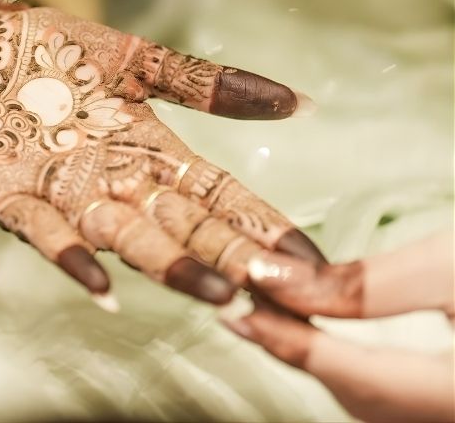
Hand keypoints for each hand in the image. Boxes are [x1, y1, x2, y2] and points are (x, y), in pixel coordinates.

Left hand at [0, 0, 321, 303]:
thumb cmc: (50, 49)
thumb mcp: (135, 59)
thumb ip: (203, 83)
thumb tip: (298, 102)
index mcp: (148, 150)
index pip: (217, 196)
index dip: (261, 226)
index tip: (311, 261)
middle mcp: (113, 181)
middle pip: (182, 227)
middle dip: (231, 258)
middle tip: (283, 293)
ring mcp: (62, 192)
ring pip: (126, 238)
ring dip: (169, 266)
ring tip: (217, 291)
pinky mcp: (9, 193)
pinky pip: (43, 230)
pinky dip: (71, 255)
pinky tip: (100, 282)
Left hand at [223, 231, 454, 422]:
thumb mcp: (447, 263)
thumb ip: (364, 282)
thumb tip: (276, 279)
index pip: (353, 377)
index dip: (288, 342)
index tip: (237, 311)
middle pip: (360, 395)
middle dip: (296, 350)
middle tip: (246, 305)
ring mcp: (450, 409)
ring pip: (373, 400)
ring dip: (320, 358)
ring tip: (272, 310)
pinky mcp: (449, 397)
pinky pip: (391, 394)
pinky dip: (349, 364)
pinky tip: (322, 332)